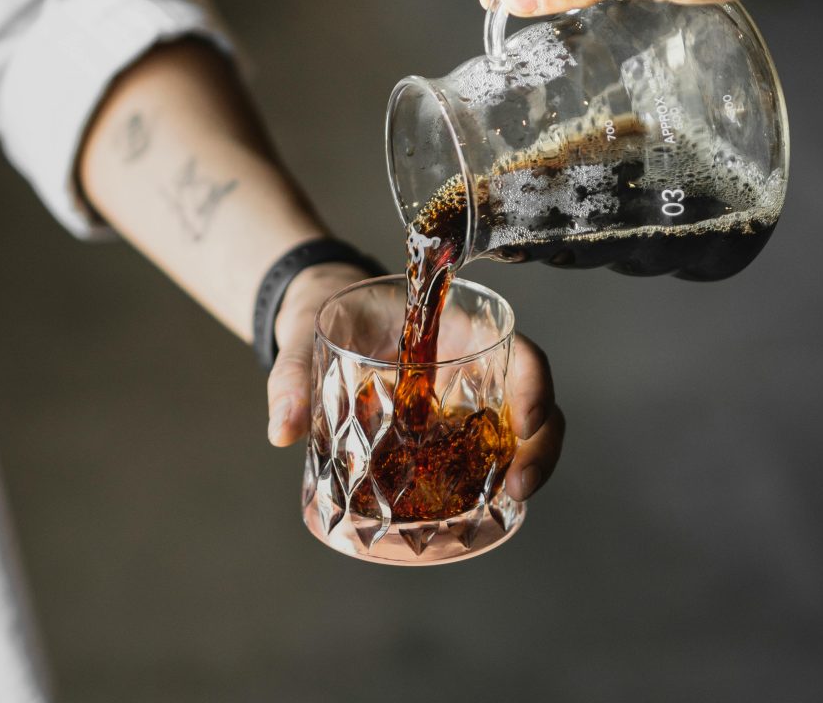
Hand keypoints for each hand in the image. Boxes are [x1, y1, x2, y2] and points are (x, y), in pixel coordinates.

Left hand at [266, 266, 564, 502]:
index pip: (516, 349)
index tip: (526, 419)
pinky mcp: (448, 430)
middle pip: (530, 399)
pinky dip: (490, 479)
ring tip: (506, 502)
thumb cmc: (329, 315)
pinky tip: (477, 507)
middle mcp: (470, 365)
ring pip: (517, 432)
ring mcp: (463, 400)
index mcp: (455, 329)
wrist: (323, 320)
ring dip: (524, 467)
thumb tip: (282, 429)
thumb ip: (292, 376)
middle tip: (519, 486)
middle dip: (539, 444)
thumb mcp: (308, 336)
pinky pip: (483, 453)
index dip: (534, 383)